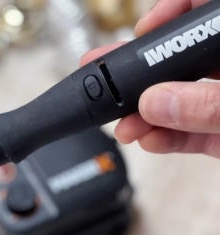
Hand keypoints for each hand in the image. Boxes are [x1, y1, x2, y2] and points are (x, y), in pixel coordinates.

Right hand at [82, 0, 219, 157]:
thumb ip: (208, 106)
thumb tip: (155, 102)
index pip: (201, 11)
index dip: (169, 13)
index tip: (144, 29)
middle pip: (179, 60)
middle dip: (140, 75)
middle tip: (106, 78)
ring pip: (179, 100)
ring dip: (146, 115)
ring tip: (125, 127)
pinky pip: (190, 132)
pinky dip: (167, 139)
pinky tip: (149, 141)